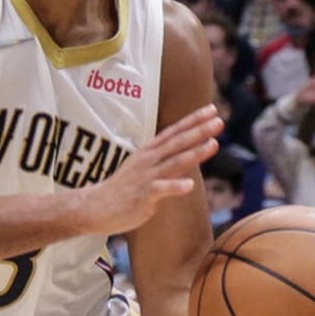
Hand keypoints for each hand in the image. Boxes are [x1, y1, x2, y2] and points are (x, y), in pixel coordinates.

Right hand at [81, 105, 222, 235]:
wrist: (95, 206)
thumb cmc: (124, 188)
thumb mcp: (144, 167)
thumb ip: (165, 160)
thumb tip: (187, 154)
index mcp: (150, 151)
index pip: (174, 131)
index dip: (193, 120)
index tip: (211, 109)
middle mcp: (149, 159)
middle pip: (177, 142)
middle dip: (199, 130)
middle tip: (219, 120)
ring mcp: (146, 176)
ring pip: (174, 162)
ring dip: (194, 153)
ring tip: (214, 144)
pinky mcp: (143, 195)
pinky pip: (161, 189)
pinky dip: (175, 187)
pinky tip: (190, 185)